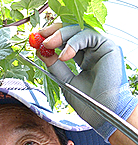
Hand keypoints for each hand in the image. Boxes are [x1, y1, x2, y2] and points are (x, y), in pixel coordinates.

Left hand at [39, 24, 137, 140]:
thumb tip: (40, 51)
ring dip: (61, 35)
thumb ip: (55, 66)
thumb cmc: (87, 102)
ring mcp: (100, 47)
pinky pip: (88, 36)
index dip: (50, 37)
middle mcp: (92, 50)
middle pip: (72, 31)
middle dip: (53, 31)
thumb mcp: (65, 81)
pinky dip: (73, 43)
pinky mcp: (108, 47)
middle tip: (39, 36)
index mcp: (83, 58)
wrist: (102, 114)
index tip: (35, 39)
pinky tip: (64, 56)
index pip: (65, 41)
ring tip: (47, 44)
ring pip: (79, 30)